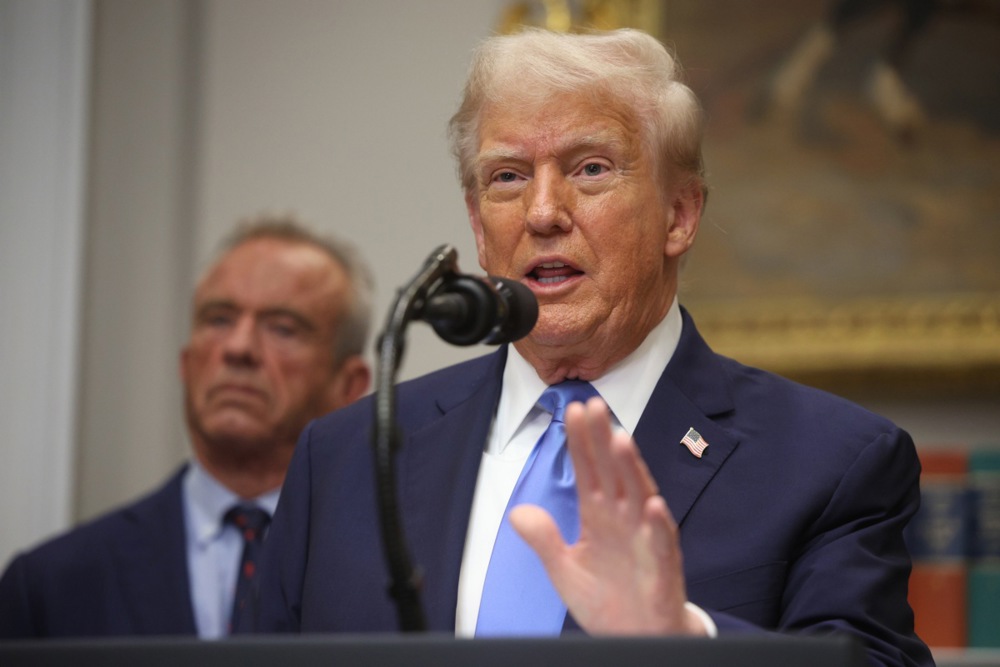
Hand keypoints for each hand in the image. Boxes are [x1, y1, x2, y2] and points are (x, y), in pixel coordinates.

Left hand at [509, 397, 706, 635]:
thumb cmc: (608, 600)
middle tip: (594, 406)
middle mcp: (624, 519)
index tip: (572, 412)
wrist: (636, 639)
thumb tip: (517, 511)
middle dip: (603, 440)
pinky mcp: (661, 566)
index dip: (580, 443)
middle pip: (612, 472)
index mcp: (600, 516)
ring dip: (631, 469)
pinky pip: (661, 542)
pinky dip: (657, 524)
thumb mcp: (565, 569)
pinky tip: (653, 504)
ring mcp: (644, 539)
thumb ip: (544, 539)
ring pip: (639, 496)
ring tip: (620, 439)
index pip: (588, 471)